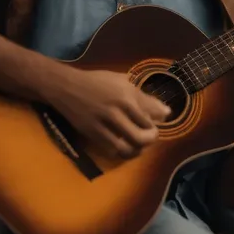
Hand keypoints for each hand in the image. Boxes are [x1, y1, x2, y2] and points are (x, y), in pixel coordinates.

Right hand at [46, 68, 170, 158]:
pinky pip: (112, 150)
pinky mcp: (92, 133)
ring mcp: (103, 124)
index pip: (150, 117)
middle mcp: (116, 111)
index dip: (156, 124)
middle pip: (141, 137)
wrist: (66, 87)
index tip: (156, 123)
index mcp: (125, 95)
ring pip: (127, 148)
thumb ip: (144, 97)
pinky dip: (121, 152)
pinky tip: (124, 146)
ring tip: (138, 144)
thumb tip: (166, 112)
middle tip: (150, 136)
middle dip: (150, 140)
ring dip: (137, 149)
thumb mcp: (122, 81)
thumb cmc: (97, 81)